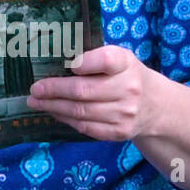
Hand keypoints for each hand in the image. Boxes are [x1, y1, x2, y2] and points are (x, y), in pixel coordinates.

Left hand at [27, 44, 160, 141]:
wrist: (154, 105)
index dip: (84, 63)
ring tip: (37, 102)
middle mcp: (128, 88)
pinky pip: (86, 127)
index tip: (67, 65)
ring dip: (54, 107)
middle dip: (53, 90)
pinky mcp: (119, 132)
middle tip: (34, 90)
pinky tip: (55, 112)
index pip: (106, 60)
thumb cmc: (126, 75)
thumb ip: (93, 57)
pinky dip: (66, 120)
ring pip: (80, 112)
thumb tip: (53, 62)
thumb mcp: (119, 58)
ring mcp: (125, 113)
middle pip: (83, 91)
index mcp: (126, 63)